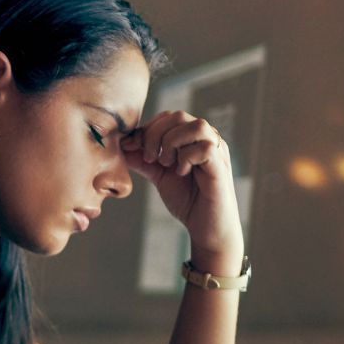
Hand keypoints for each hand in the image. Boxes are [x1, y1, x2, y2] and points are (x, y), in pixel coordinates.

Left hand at [123, 110, 242, 262]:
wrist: (206, 227)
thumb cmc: (187, 200)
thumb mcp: (158, 176)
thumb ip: (143, 160)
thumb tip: (122, 145)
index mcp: (192, 138)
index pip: (168, 117)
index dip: (147, 128)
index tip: (130, 146)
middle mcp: (206, 139)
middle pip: (178, 116)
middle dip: (154, 135)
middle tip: (148, 158)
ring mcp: (216, 151)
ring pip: (196, 126)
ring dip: (172, 143)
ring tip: (166, 164)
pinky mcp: (221, 166)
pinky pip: (205, 148)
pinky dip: (187, 157)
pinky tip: (181, 172)